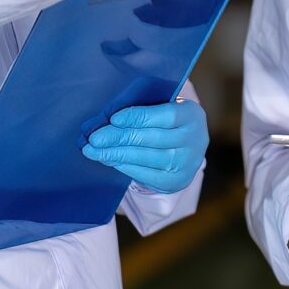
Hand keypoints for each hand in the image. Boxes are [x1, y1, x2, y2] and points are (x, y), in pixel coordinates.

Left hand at [83, 100, 206, 192]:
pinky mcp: (175, 181)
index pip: (165, 116)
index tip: (113, 118)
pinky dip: (125, 167)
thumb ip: (145, 107)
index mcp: (191, 115)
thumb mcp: (166, 107)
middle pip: (152, 139)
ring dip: (117, 155)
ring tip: (94, 151)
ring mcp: (186, 163)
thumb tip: (110, 118)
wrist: (190, 148)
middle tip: (94, 138)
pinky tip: (109, 160)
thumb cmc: (169, 122)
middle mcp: (194, 140)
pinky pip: (146, 174)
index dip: (138, 117)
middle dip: (119, 138)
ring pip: (147, 158)